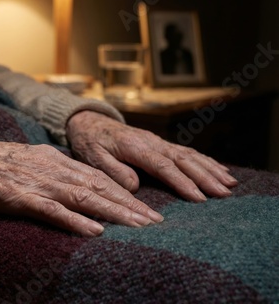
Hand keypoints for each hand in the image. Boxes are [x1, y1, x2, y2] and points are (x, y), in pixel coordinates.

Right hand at [0, 129, 163, 236]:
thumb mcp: (28, 160)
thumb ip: (52, 171)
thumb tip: (75, 185)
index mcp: (54, 160)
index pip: (97, 177)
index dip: (124, 193)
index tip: (146, 208)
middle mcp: (51, 169)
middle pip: (98, 187)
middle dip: (130, 205)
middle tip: (156, 221)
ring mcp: (36, 183)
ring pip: (83, 197)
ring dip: (114, 212)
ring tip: (140, 225)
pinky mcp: (17, 197)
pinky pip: (51, 210)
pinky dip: (74, 220)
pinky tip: (94, 230)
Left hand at [66, 111, 237, 201]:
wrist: (89, 122)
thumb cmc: (90, 142)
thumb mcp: (93, 158)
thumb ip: (114, 171)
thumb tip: (136, 186)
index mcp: (134, 146)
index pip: (162, 165)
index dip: (181, 182)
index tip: (198, 198)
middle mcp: (150, 142)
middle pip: (182, 159)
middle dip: (205, 177)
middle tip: (224, 194)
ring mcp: (156, 141)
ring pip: (188, 154)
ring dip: (210, 169)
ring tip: (230, 183)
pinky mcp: (158, 143)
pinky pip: (185, 151)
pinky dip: (204, 160)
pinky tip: (218, 169)